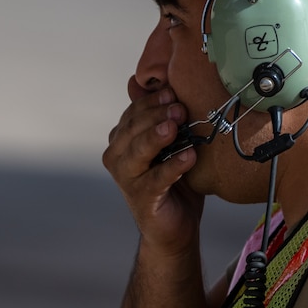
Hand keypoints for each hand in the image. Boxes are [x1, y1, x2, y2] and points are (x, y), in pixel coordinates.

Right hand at [102, 76, 202, 257]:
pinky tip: (189, 157)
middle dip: (156, 114)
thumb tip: (140, 80)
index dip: (152, 100)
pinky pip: (156, 178)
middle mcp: (118, 158)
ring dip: (157, 136)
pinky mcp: (142, 199)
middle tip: (179, 106)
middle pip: (133, 128)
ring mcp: (127, 179)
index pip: (133, 112)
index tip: (173, 91)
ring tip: (176, 126)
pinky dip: (173, 166)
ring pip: (138, 150)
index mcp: (122, 140)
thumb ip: (159, 116)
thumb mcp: (169, 144)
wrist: (175, 227)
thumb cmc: (174, 182)